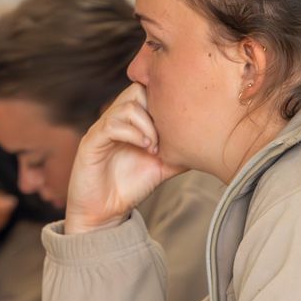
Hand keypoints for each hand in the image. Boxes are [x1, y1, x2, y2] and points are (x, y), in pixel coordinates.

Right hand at [65, 83, 170, 233]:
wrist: (105, 212)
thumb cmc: (130, 187)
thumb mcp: (164, 166)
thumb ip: (181, 150)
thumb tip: (209, 141)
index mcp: (130, 120)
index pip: (148, 89)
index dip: (166, 100)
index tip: (178, 124)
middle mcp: (115, 119)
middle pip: (137, 88)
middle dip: (157, 109)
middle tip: (166, 136)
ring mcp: (102, 129)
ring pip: (127, 106)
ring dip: (148, 125)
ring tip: (155, 147)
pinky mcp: (91, 142)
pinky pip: (112, 125)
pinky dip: (133, 134)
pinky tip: (145, 148)